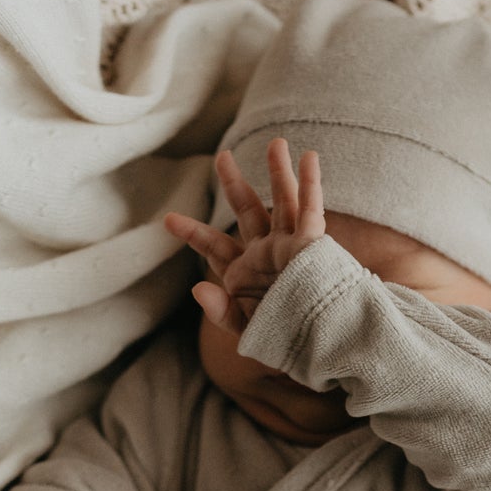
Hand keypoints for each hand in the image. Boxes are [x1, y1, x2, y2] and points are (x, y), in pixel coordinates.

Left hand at [163, 137, 324, 336]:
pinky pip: (311, 210)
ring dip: (278, 172)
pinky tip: (309, 158)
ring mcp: (289, 248)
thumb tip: (197, 289)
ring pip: (282, 202)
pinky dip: (310, 184)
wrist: (321, 347)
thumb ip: (220, 311)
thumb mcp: (246, 330)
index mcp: (244, 274)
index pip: (214, 246)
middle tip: (222, 156)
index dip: (192, 232)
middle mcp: (266, 255)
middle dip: (234, 183)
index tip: (168, 219)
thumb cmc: (284, 342)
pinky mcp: (311, 247)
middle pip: (248, 210)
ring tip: (276, 143)